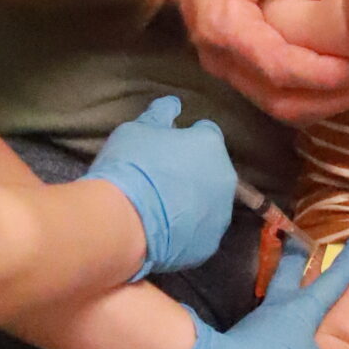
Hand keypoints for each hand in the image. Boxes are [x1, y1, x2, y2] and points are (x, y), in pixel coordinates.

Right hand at [83, 94, 236, 276]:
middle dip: (194, 170)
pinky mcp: (209, 245)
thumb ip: (159, 115)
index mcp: (210, 144)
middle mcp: (224, 177)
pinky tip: (163, 230)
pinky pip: (200, 231)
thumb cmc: (131, 166)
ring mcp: (220, 214)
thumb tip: (174, 104)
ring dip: (193, 201)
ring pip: (210, 202)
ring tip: (162, 208)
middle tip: (162, 178)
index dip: (187, 138)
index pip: (206, 133)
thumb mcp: (137, 130)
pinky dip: (187, 230)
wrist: (124, 221)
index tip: (168, 147)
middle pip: (212, 169)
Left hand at [124, 240, 348, 348]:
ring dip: (286, 287)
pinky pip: (266, 325)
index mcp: (303, 308)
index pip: (334, 279)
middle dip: (300, 254)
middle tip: (305, 239)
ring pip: (276, 295)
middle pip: (290, 270)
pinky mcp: (243, 340)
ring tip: (297, 286)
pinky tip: (281, 334)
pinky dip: (276, 322)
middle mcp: (280, 307)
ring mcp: (258, 322)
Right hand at [177, 0, 348, 125]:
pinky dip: (313, 97)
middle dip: (333, 94)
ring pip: (280, 107)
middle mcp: (220, 56)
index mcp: (223, 23)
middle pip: (280, 98)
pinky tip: (344, 78)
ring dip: (326, 102)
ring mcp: (227, 67)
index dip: (323, 72)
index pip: (277, 65)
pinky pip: (276, 97)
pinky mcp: (238, 69)